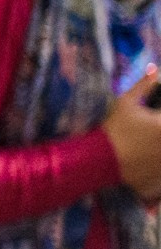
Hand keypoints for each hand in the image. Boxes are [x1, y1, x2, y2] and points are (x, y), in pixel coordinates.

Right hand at [103, 66, 160, 200]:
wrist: (95, 159)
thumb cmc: (111, 128)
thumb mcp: (125, 102)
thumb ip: (144, 85)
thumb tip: (154, 69)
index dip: (157, 119)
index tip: (152, 119)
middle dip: (157, 132)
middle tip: (147, 132)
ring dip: (156, 149)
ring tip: (144, 144)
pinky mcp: (158, 179)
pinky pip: (159, 173)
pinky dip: (154, 166)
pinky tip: (143, 160)